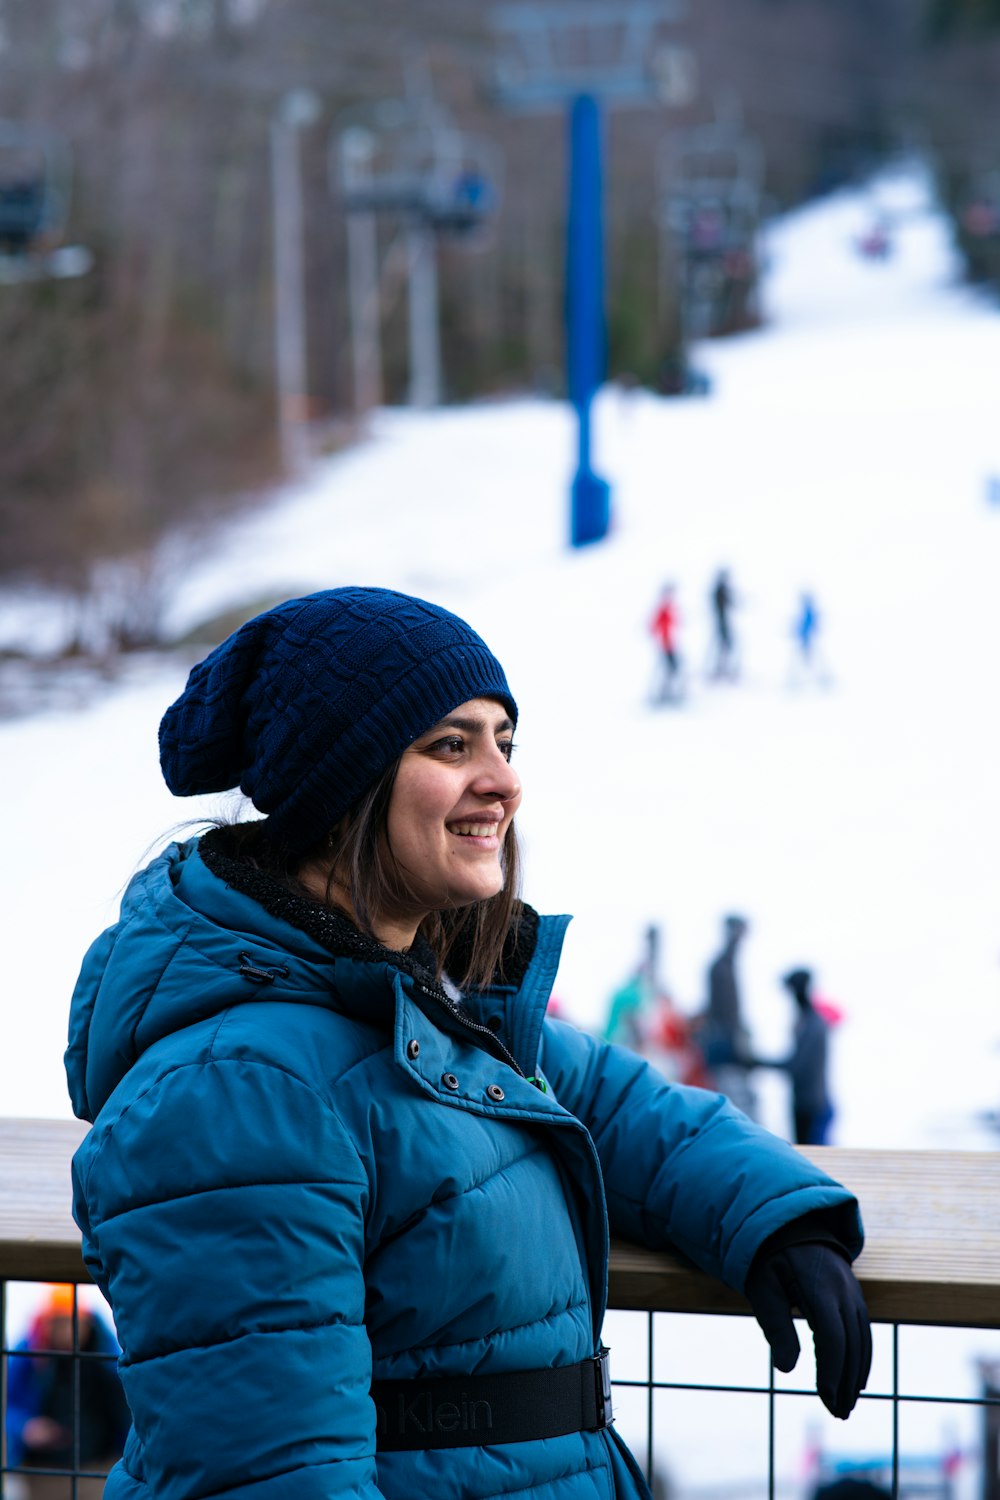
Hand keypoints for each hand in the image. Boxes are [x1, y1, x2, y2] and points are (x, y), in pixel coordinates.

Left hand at [744, 1240, 871, 1418]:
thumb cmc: (769, 1257)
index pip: (832, 1337)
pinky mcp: (855, 1296)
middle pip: (852, 1344)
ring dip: (857, 1375)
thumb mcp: (762, 1287)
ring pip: (863, 1341)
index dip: (831, 1370)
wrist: (791, 1223)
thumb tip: (786, 1370)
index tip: (824, 1398)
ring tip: (845, 1406)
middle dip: (846, 1382)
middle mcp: (844, 1289)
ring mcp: (854, 1292)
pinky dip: (862, 1359)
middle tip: (837, 1413)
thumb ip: (775, 1326)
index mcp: (819, 1285)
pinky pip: (864, 1332)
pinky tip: (854, 1381)